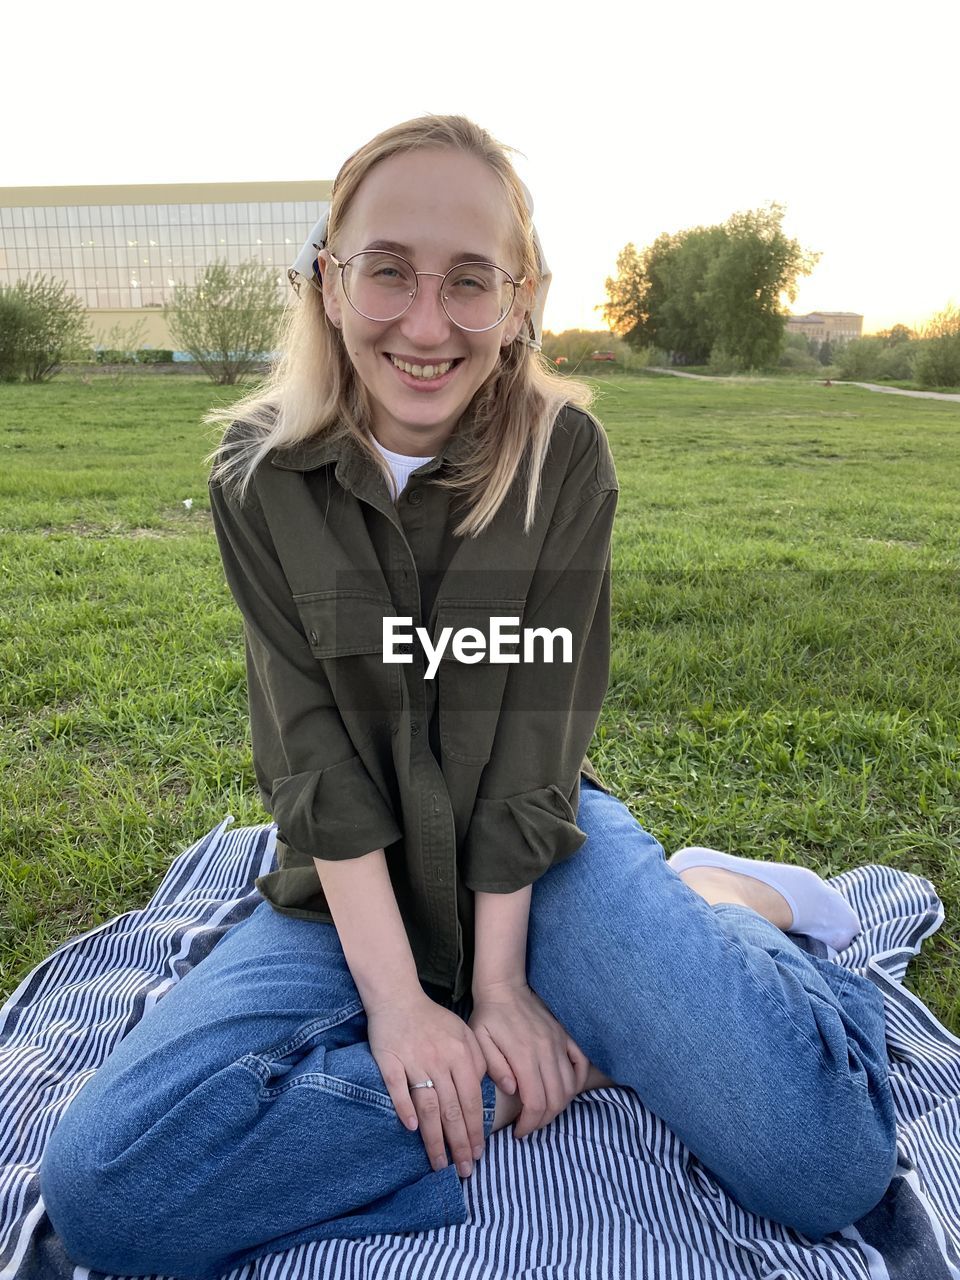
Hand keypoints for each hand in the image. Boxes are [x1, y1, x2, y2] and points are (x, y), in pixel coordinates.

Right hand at [366, 991, 487, 1176]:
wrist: (398, 997)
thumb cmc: (434, 1020)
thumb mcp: (466, 1034)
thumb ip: (482, 1060)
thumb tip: (501, 1088)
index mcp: (461, 1054)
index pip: (472, 1100)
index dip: (475, 1130)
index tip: (478, 1154)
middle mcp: (440, 1060)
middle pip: (452, 1109)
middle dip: (459, 1143)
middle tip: (465, 1170)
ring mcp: (414, 1060)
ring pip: (427, 1106)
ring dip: (434, 1138)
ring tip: (439, 1164)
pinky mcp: (390, 1060)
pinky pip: (397, 1088)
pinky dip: (404, 1108)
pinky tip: (411, 1129)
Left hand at [468, 979, 591, 1138]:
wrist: (504, 987)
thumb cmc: (488, 1017)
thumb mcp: (479, 1042)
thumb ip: (495, 1067)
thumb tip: (513, 1090)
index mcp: (524, 1056)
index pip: (536, 1102)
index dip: (530, 1124)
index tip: (518, 1131)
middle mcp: (546, 1052)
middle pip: (556, 1100)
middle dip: (543, 1121)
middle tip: (529, 1126)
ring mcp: (559, 1043)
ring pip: (570, 1086)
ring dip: (559, 1106)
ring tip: (542, 1112)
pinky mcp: (565, 1037)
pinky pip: (581, 1064)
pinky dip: (577, 1082)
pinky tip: (565, 1091)